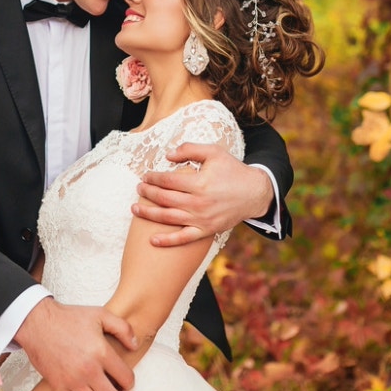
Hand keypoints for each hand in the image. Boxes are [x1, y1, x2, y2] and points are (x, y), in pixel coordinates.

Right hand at [12, 297, 137, 390]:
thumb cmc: (69, 318)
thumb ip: (123, 329)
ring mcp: (72, 381)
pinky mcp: (58, 387)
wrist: (38, 324)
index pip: (126, 378)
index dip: (130, 381)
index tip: (126, 380)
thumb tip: (135, 346)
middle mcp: (88, 370)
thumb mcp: (101, 314)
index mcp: (101, 352)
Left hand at [132, 142, 272, 246]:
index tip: (146, 175)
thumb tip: (168, 155)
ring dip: (149, 214)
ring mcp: (202, 219)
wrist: (255, 193)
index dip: (153, 178)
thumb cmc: (233, 171)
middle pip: (165, 198)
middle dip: (148, 193)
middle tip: (138, 188)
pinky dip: (167, 241)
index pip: (168, 181)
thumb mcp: (214, 152)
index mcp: (199, 183)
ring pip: (168, 218)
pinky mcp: (206, 230)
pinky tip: (152, 240)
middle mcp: (198, 203)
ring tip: (135, 209)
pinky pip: (183, 238)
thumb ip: (190, 149)